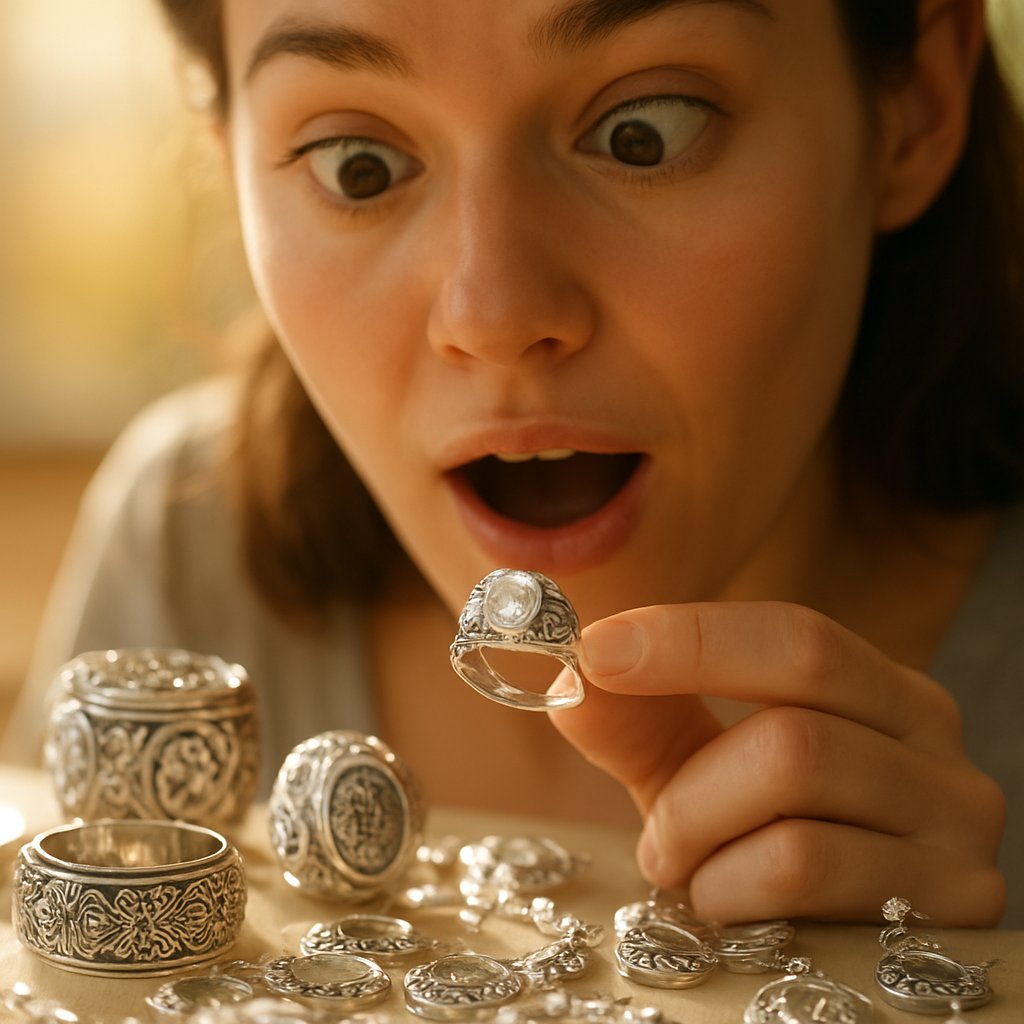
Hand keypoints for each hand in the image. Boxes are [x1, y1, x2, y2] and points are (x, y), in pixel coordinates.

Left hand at [549, 601, 1005, 924]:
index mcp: (882, 688)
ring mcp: (955, 825)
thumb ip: (637, 720)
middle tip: (650, 819)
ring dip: (701, 830)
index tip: (595, 650)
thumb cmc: (762, 831)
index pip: (796, 635)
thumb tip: (567, 681)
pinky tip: (725, 899)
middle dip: (691, 773)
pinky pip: (804, 869)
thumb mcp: (696, 767)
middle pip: (796, 716)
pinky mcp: (958, 905)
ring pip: (796, 783)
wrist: (840, 929)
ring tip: (684, 862)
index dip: (688, 638)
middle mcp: (937, 744)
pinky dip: (731, 885)